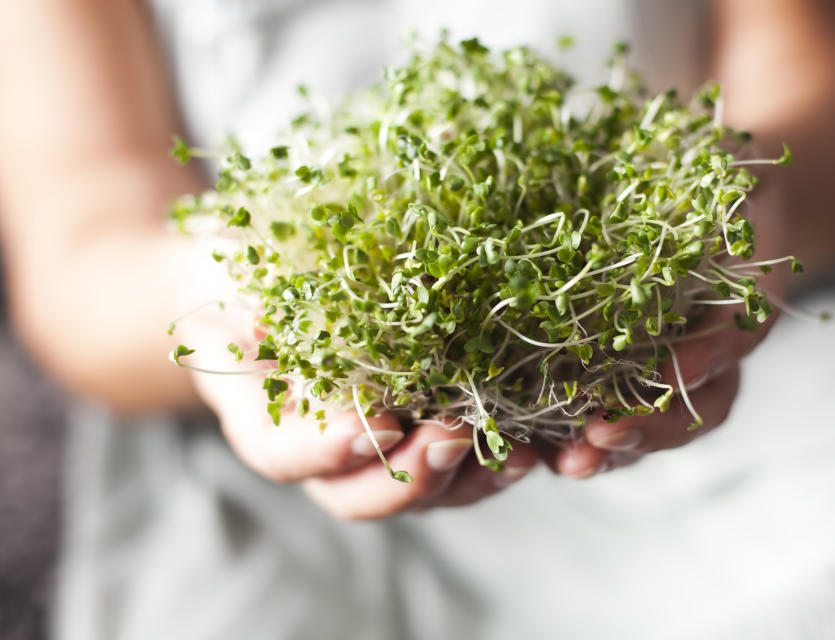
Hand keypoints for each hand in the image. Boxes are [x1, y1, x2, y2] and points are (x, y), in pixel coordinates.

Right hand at [176, 254, 537, 519]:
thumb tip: (264, 323)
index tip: (370, 424)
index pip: (284, 455)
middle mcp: (325, 451)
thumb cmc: (243, 275)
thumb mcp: (228, 278)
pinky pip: (464, 463)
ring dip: (469, 478)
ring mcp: (381, 448)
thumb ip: (248, 306)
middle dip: (411, 473)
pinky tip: (541, 441)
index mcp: (267, 420)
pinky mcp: (429, 429)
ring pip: (423, 493)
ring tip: (510, 452)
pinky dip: (501, 457)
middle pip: (362, 494)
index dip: (326, 450)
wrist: (270, 280)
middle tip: (449, 436)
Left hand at [549, 188, 787, 476]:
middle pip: (696, 406)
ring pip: (652, 428)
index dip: (708, 357)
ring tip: (570, 463)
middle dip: (652, 426)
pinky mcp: (620, 381)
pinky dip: (573, 441)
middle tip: (605, 435)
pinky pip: (605, 420)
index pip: (736, 337)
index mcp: (743, 299)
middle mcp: (710, 350)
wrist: (696, 210)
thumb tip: (722, 164)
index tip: (676, 371)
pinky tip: (536, 452)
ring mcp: (667, 374)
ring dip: (612, 450)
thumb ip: (727, 176)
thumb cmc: (709, 180)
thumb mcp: (725, 167)